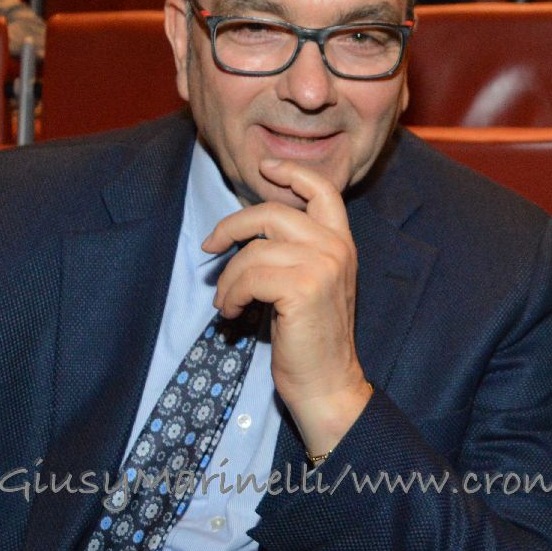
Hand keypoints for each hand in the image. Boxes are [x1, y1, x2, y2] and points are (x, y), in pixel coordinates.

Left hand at [202, 160, 369, 456]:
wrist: (328, 383)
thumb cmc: (312, 339)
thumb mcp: (313, 284)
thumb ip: (297, 251)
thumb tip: (249, 230)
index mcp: (341, 243)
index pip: (322, 189)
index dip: (291, 171)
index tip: (265, 167)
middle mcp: (336, 248)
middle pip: (271, 213)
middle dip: (231, 227)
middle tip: (210, 246)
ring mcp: (322, 266)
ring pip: (253, 250)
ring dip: (228, 278)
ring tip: (227, 302)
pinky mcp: (302, 288)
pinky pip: (248, 277)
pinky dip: (231, 296)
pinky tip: (233, 313)